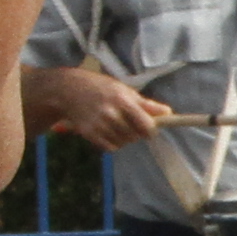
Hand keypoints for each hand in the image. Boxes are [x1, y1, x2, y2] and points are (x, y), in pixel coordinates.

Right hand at [21, 63, 168, 150]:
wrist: (69, 90)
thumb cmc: (101, 88)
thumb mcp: (124, 90)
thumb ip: (146, 104)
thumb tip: (168, 112)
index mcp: (123, 100)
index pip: (146, 125)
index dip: (151, 130)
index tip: (150, 128)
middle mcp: (111, 114)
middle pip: (135, 136)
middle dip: (136, 132)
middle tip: (129, 122)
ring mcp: (99, 125)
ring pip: (123, 143)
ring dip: (124, 138)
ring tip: (116, 124)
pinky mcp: (89, 134)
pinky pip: (110, 147)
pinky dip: (112, 143)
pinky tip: (107, 131)